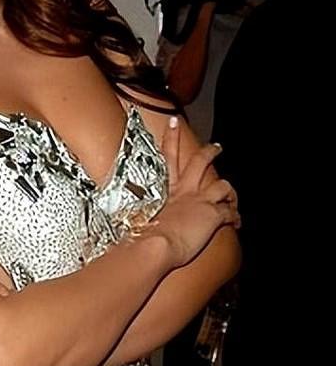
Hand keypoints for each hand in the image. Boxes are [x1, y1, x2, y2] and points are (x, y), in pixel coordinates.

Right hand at [146, 119, 238, 267]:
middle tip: (216, 147)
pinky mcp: (213, 214)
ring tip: (232, 196)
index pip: (168, 156)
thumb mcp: (137, 217)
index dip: (171, 137)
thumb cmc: (141, 234)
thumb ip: (140, 214)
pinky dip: (235, 217)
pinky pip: (230, 212)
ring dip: (230, 190)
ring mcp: (200, 200)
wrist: (154, 244)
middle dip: (209, 152)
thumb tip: (129, 221)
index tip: (173, 122)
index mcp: (164, 189)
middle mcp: (184, 190)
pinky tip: (236, 223)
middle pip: (199, 162)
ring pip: (222, 185)